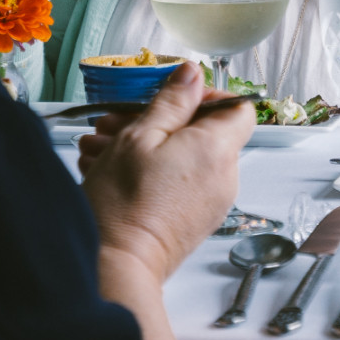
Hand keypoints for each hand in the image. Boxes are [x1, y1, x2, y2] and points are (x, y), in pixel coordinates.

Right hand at [80, 61, 252, 281]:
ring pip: (184, 158)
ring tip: (100, 149)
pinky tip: (108, 171)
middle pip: (204, 133)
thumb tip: (192, 73)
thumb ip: (172, 101)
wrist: (115, 266)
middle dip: (158, 121)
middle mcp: (223, 177)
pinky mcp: (194, 221)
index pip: (238, 108)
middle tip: (117, 124)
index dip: (207, 97)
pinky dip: (151, 172)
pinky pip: (179, 183)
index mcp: (217, 150)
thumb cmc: (123, 204)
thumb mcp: (140, 136)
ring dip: (146, 147)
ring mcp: (211, 203)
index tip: (173, 98)